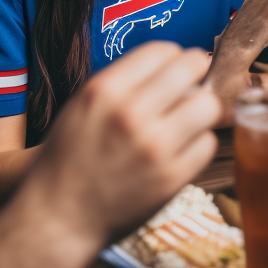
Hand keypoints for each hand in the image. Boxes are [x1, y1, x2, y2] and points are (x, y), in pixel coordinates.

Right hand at [27, 42, 220, 246]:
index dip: (173, 56)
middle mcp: (131, 113)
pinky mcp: (172, 178)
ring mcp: (155, 147)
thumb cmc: (68, 158)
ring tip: (188, 119)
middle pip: (192, 68)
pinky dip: (197, 144)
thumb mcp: (82, 106)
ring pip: (208, 106)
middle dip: (196, 72)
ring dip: (200, 110)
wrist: (59, 217)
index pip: (163, 50)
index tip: (174, 67)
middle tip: (193, 83)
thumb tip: (169, 64)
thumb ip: (122, 82)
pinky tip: (181, 149)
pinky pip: (207, 144)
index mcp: (104, 90)